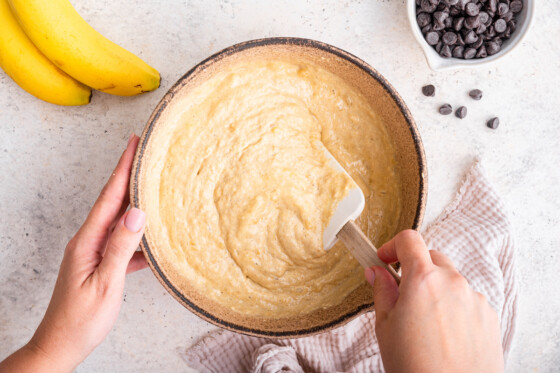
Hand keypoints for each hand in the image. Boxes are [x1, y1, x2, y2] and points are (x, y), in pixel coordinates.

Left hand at [0, 134, 147, 371]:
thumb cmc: (80, 320)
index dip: (122, 168)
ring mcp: (93, 252)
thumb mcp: (105, 283)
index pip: (108, 197)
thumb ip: (120, 247)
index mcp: (86, 241)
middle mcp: (88, 241)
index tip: (133, 144)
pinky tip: (153, 239)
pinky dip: (138, 236)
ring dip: (136, 203)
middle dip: (129, 176)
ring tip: (154, 188)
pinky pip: (123, 243)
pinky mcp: (100, 264)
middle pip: (113, 202)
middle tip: (145, 154)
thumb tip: (137, 213)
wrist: (61, 346)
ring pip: (119, 221)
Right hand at [365, 230, 502, 372]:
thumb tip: (376, 272)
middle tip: (401, 293)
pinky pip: (468, 300)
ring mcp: (475, 299)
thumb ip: (382, 291)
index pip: (409, 240)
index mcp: (423, 279)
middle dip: (415, 269)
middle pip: (432, 258)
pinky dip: (454, 307)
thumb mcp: (386, 326)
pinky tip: (445, 334)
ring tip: (425, 322)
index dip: (392, 246)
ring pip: (451, 280)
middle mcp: (453, 282)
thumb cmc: (414, 366)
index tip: (385, 259)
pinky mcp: (490, 317)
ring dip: (436, 289)